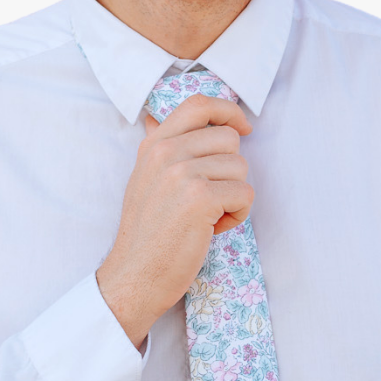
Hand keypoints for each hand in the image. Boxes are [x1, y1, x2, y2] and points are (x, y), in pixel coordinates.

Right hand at [97, 94, 254, 346]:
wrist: (135, 275)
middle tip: (209, 199)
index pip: (198, 105)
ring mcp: (182, 173)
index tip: (243, 128)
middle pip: (228, 140)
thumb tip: (154, 116)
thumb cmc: (147, 233)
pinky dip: (237, 215)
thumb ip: (158, 148)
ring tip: (207, 217)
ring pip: (240, 167)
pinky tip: (212, 229)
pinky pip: (244, 194)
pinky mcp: (200, 198)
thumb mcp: (144, 179)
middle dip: (230, 171)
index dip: (228, 111)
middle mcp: (165, 152)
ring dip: (233, 196)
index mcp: (153, 145)